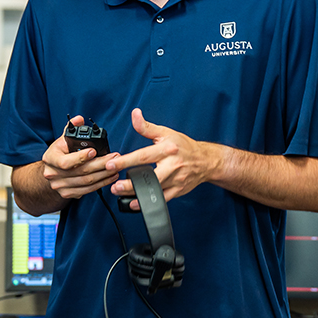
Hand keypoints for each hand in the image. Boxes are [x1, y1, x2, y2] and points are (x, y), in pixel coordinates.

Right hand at [41, 115, 119, 199]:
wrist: (52, 171)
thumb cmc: (60, 153)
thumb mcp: (63, 139)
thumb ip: (72, 128)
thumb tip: (79, 119)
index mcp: (50, 158)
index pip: (66, 161)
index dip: (81, 157)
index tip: (95, 151)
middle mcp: (53, 174)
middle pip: (81, 172)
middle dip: (101, 164)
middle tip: (115, 157)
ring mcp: (60, 186)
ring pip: (87, 182)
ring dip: (104, 175)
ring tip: (116, 167)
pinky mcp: (68, 194)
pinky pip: (88, 190)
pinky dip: (101, 184)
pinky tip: (110, 177)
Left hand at [106, 108, 220, 207]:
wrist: (205, 161)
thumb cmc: (184, 146)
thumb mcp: (166, 133)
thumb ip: (147, 127)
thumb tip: (134, 114)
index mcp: (167, 150)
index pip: (143, 156)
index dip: (126, 161)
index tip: (112, 164)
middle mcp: (172, 165)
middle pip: (149, 177)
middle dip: (130, 183)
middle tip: (114, 186)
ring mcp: (176, 180)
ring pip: (154, 190)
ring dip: (136, 193)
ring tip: (120, 193)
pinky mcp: (178, 190)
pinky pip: (162, 199)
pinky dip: (148, 203)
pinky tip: (135, 203)